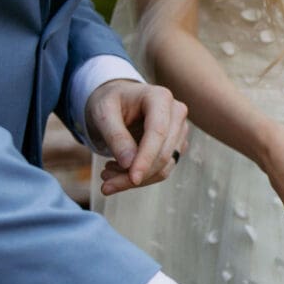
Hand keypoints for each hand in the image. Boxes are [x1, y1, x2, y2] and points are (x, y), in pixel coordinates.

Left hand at [87, 79, 188, 193]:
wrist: (118, 99)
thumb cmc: (110, 102)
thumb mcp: (103, 113)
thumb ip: (115, 136)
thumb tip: (129, 164)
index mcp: (160, 98)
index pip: (159, 132)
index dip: (146, 157)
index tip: (132, 178)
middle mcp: (176, 112)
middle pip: (164, 153)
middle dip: (136, 175)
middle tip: (105, 185)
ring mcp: (179, 130)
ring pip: (165, 166)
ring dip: (137, 179)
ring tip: (108, 175)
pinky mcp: (177, 144)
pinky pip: (163, 168)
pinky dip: (142, 176)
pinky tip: (119, 170)